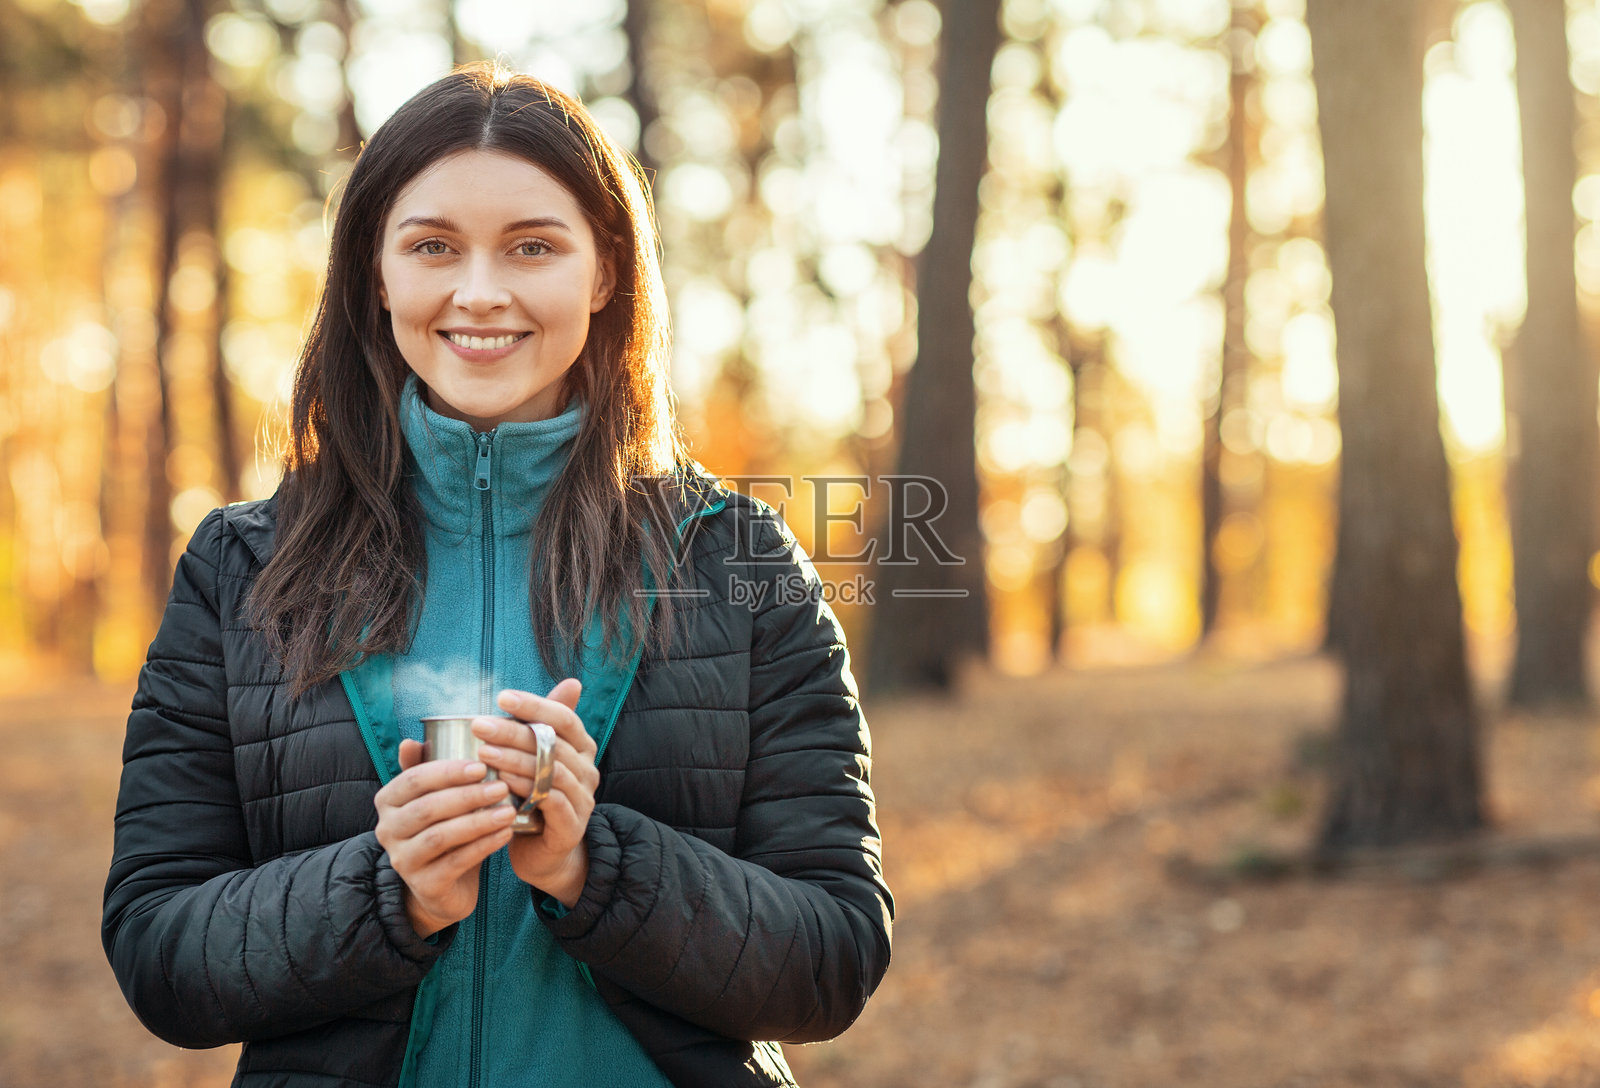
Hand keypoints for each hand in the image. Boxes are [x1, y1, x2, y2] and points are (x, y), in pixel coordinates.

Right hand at [374, 743, 515, 937]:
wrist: (444, 884)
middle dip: (467, 795)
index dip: (448, 772)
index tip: (482, 766)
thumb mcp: (433, 797)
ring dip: (478, 821)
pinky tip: (506, 834)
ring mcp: (402, 860)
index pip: (414, 780)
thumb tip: (410, 740)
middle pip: (427, 808)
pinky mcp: (423, 885)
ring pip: (440, 836)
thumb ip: (424, 768)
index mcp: (387, 801)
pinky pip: (455, 862)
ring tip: (509, 810)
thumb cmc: (442, 828)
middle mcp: (387, 830)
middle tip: (501, 786)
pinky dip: (483, 846)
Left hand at [477, 679, 596, 907]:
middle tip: (480, 725)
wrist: (544, 853)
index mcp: (582, 748)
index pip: (564, 717)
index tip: (501, 697)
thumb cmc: (534, 799)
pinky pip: (551, 802)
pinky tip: (501, 782)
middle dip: (513, 731)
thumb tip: (554, 685)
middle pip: (553, 743)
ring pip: (552, 771)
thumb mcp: (535, 760)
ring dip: (515, 759)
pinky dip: (526, 789)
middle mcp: (587, 770)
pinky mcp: (572, 826)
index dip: (535, 705)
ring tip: (483, 752)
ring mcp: (583, 799)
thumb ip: (538, 727)